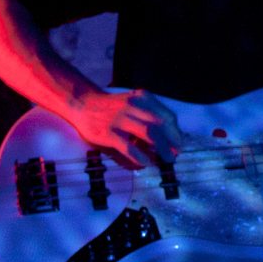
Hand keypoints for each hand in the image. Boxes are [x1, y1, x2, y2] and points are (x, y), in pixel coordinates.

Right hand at [67, 89, 183, 167]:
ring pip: (149, 134)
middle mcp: (133, 106)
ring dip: (160, 149)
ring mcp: (120, 119)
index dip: (175, 132)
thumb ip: (149, 116)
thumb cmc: (113, 107)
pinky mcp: (108, 133)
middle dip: (171, 141)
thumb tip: (167, 140)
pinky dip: (140, 157)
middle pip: (160, 124)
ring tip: (164, 160)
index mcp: (142, 98)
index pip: (167, 115)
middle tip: (174, 155)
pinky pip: (129, 147)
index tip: (178, 144)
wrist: (83, 104)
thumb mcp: (133, 103)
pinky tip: (146, 163)